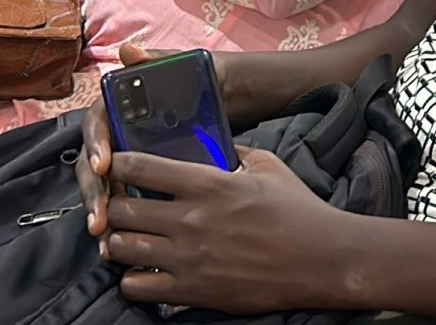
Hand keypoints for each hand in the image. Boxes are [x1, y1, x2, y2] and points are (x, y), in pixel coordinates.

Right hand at [79, 44, 191, 236]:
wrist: (231, 96)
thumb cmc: (202, 77)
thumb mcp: (181, 67)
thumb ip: (154, 61)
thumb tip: (128, 52)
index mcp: (118, 107)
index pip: (96, 126)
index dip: (95, 146)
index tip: (103, 166)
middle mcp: (117, 132)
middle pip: (92, 163)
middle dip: (93, 191)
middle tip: (100, 217)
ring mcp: (128, 155)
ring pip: (103, 186)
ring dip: (100, 209)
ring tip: (104, 235)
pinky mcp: (143, 176)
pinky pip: (123, 198)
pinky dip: (119, 218)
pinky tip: (118, 240)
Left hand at [102, 146, 351, 310]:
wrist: (322, 259)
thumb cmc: (298, 211)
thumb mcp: (268, 166)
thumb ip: (236, 151)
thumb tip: (218, 144)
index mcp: (207, 183)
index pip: (139, 167)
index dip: (118, 164)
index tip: (115, 166)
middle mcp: (191, 219)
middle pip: (120, 210)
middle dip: (113, 207)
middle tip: (118, 207)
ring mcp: (189, 258)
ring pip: (121, 249)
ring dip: (118, 242)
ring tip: (127, 240)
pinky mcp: (192, 290)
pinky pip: (136, 287)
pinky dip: (132, 279)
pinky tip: (144, 272)